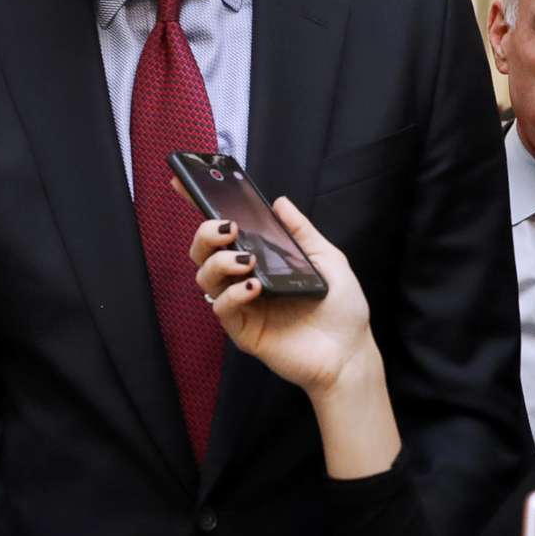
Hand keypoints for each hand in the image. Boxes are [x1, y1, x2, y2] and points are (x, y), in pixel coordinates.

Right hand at [190, 198, 375, 395]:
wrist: (349, 352)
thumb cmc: (341, 309)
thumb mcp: (327, 259)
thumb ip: (301, 231)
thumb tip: (279, 202)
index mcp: (261, 260)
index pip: (225, 234)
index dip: (201, 208)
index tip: (185, 183)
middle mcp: (245, 280)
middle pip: (203, 253)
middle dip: (206, 234)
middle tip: (229, 230)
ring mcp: (242, 305)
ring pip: (205, 277)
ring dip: (219, 262)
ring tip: (246, 261)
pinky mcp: (243, 331)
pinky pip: (221, 308)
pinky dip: (233, 294)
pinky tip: (254, 287)